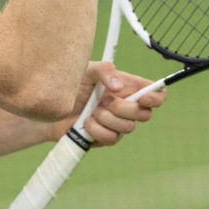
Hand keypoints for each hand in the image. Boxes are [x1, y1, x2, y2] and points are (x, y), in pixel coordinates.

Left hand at [48, 61, 165, 145]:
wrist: (52, 109)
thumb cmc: (71, 86)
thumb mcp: (86, 70)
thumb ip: (104, 70)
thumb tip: (118, 86)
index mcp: (128, 87)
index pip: (156, 93)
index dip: (156, 97)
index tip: (142, 98)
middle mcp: (127, 106)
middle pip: (145, 114)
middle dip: (123, 108)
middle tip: (104, 100)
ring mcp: (118, 124)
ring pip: (128, 128)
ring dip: (106, 118)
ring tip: (91, 111)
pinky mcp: (106, 138)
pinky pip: (112, 139)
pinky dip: (97, 130)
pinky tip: (86, 122)